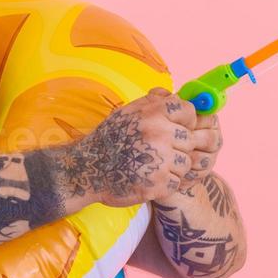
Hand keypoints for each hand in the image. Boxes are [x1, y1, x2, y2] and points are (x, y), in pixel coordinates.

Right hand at [62, 87, 217, 207]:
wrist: (88, 169)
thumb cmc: (109, 139)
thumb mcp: (127, 112)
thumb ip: (153, 103)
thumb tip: (172, 94)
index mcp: (153, 113)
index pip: (189, 111)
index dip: (185, 121)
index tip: (175, 129)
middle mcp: (159, 134)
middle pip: (190, 140)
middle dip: (178, 147)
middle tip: (158, 153)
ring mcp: (160, 160)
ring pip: (186, 163)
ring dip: (173, 167)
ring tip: (152, 166)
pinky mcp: (158, 183)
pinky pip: (177, 182)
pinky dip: (165, 183)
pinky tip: (149, 178)